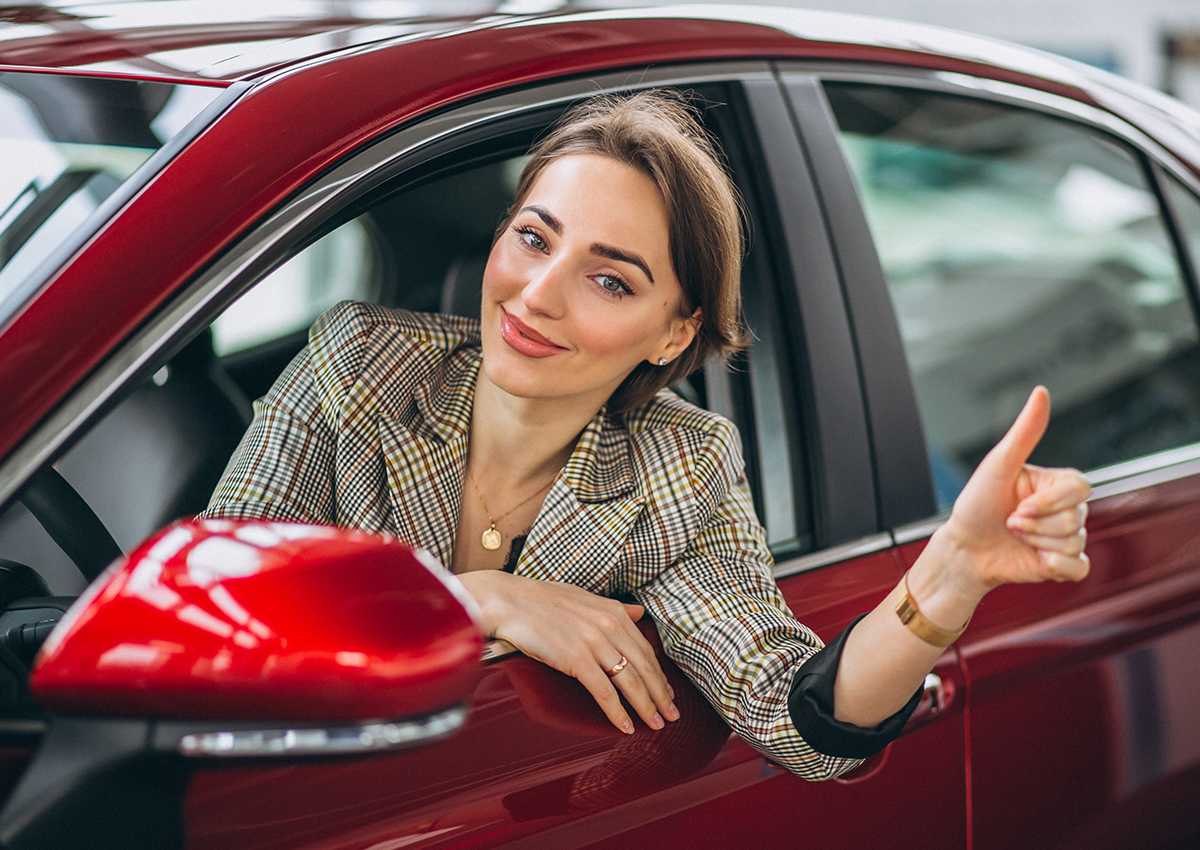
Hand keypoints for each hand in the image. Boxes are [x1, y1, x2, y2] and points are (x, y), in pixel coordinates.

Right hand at [457, 570, 678, 734]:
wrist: (508, 600)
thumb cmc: (542, 601)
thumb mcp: (585, 598)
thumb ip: (614, 609)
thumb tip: (639, 612)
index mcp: (614, 611)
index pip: (645, 650)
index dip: (659, 675)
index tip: (667, 693)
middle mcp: (609, 625)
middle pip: (644, 668)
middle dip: (660, 695)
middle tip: (671, 714)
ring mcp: (594, 642)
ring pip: (629, 682)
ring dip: (646, 707)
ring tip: (656, 723)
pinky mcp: (576, 659)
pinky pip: (604, 692)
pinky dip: (617, 712)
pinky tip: (626, 726)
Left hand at [937, 386, 1090, 599]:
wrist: (963, 549)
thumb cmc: (976, 504)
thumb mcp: (997, 465)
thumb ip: (1025, 432)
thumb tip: (1041, 392)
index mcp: (1054, 483)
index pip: (1080, 488)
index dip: (1049, 503)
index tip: (1019, 507)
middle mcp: (1064, 509)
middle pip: (1075, 518)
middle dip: (1035, 525)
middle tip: (1010, 522)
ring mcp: (1065, 537)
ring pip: (1073, 542)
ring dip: (1036, 543)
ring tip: (1015, 536)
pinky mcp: (1063, 564)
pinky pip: (1079, 567)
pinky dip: (1056, 567)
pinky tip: (1035, 559)